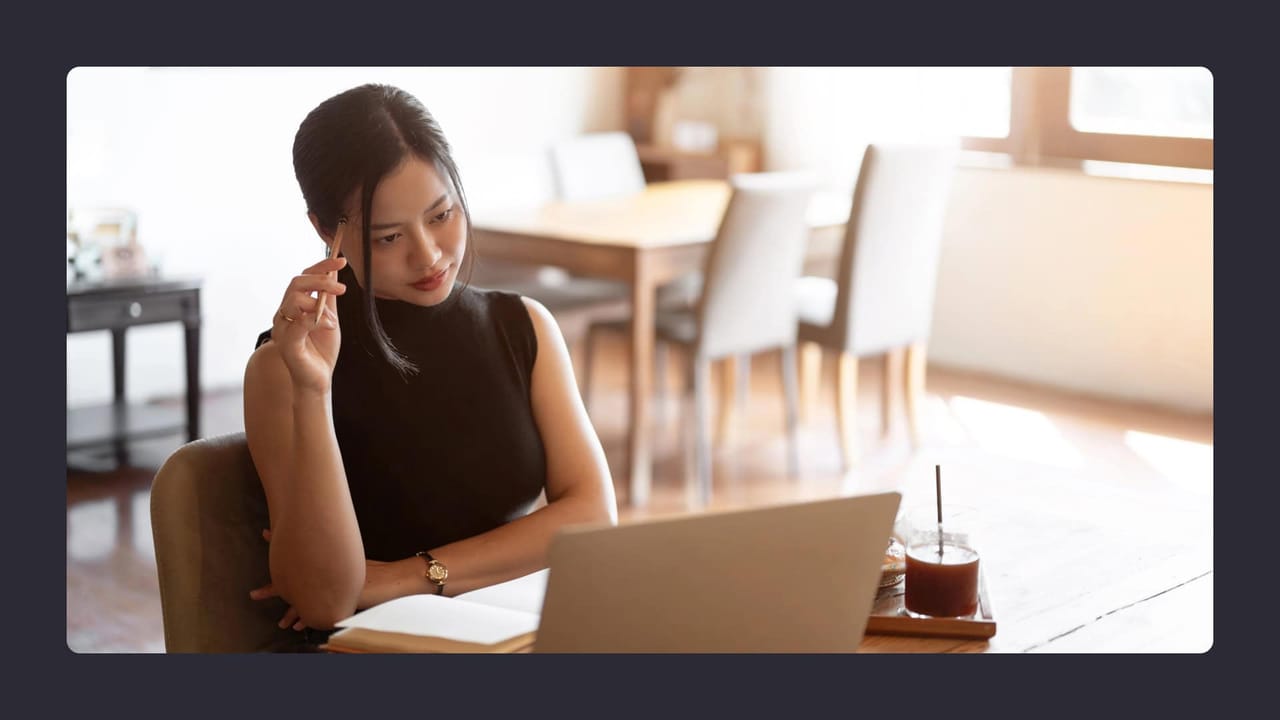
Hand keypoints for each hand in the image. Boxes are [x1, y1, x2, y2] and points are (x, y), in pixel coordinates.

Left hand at [250, 528, 414, 622]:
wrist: (396, 579)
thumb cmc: (380, 571)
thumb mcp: (356, 561)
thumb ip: (341, 558)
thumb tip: (329, 547)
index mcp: (328, 562)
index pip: (300, 549)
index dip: (280, 542)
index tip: (264, 534)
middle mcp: (327, 575)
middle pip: (294, 579)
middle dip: (274, 587)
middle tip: (254, 594)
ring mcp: (332, 589)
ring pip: (304, 601)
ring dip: (290, 611)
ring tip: (279, 623)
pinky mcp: (339, 602)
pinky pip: (318, 612)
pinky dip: (307, 619)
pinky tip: (297, 625)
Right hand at [270, 256, 346, 393]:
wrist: (319, 379)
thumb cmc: (321, 350)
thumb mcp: (330, 318)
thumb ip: (328, 297)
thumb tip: (333, 271)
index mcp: (294, 306)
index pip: (303, 277)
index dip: (321, 266)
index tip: (341, 260)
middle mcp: (284, 314)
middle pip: (296, 283)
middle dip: (321, 281)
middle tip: (342, 288)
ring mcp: (283, 328)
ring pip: (294, 300)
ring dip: (319, 302)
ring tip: (333, 318)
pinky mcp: (287, 344)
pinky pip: (297, 324)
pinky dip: (316, 320)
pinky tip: (329, 325)